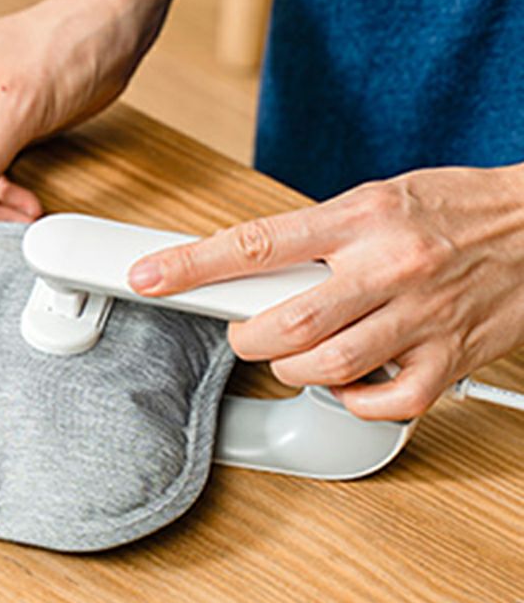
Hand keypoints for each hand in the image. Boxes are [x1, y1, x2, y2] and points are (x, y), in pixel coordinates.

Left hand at [128, 166, 523, 420]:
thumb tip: (249, 268)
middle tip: (248, 331)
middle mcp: (388, 266)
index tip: (148, 277)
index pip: (256, 244)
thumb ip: (316, 237)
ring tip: (297, 353)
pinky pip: (384, 402)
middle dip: (248, 337)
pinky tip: (351, 379)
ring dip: (292, 368)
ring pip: (326, 366)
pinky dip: (353, 400)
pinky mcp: (449, 358)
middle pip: (285, 322)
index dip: (191, 265)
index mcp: (360, 217)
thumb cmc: (453, 209)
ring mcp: (421, 316)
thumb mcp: (376, 200)